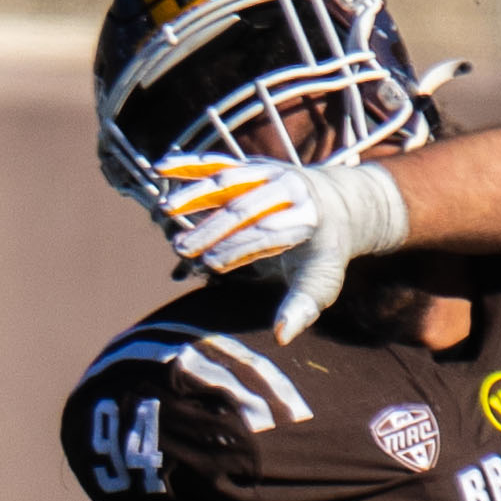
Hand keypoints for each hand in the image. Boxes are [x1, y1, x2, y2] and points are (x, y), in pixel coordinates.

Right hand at [149, 153, 408, 331]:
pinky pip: (219, 163)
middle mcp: (291, 189)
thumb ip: (301, 308)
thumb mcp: (320, 283)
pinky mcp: (253, 165)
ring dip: (194, 194)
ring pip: (229, 180)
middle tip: (180, 249)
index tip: (210, 265)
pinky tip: (160, 169)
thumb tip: (281, 337)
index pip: (269, 232)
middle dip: (211, 227)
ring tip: (164, 212)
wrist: (341, 207)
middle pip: (245, 207)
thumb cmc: (323, 255)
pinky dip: (190, 165)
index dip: (238, 247)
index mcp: (309, 218)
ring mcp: (270, 172)